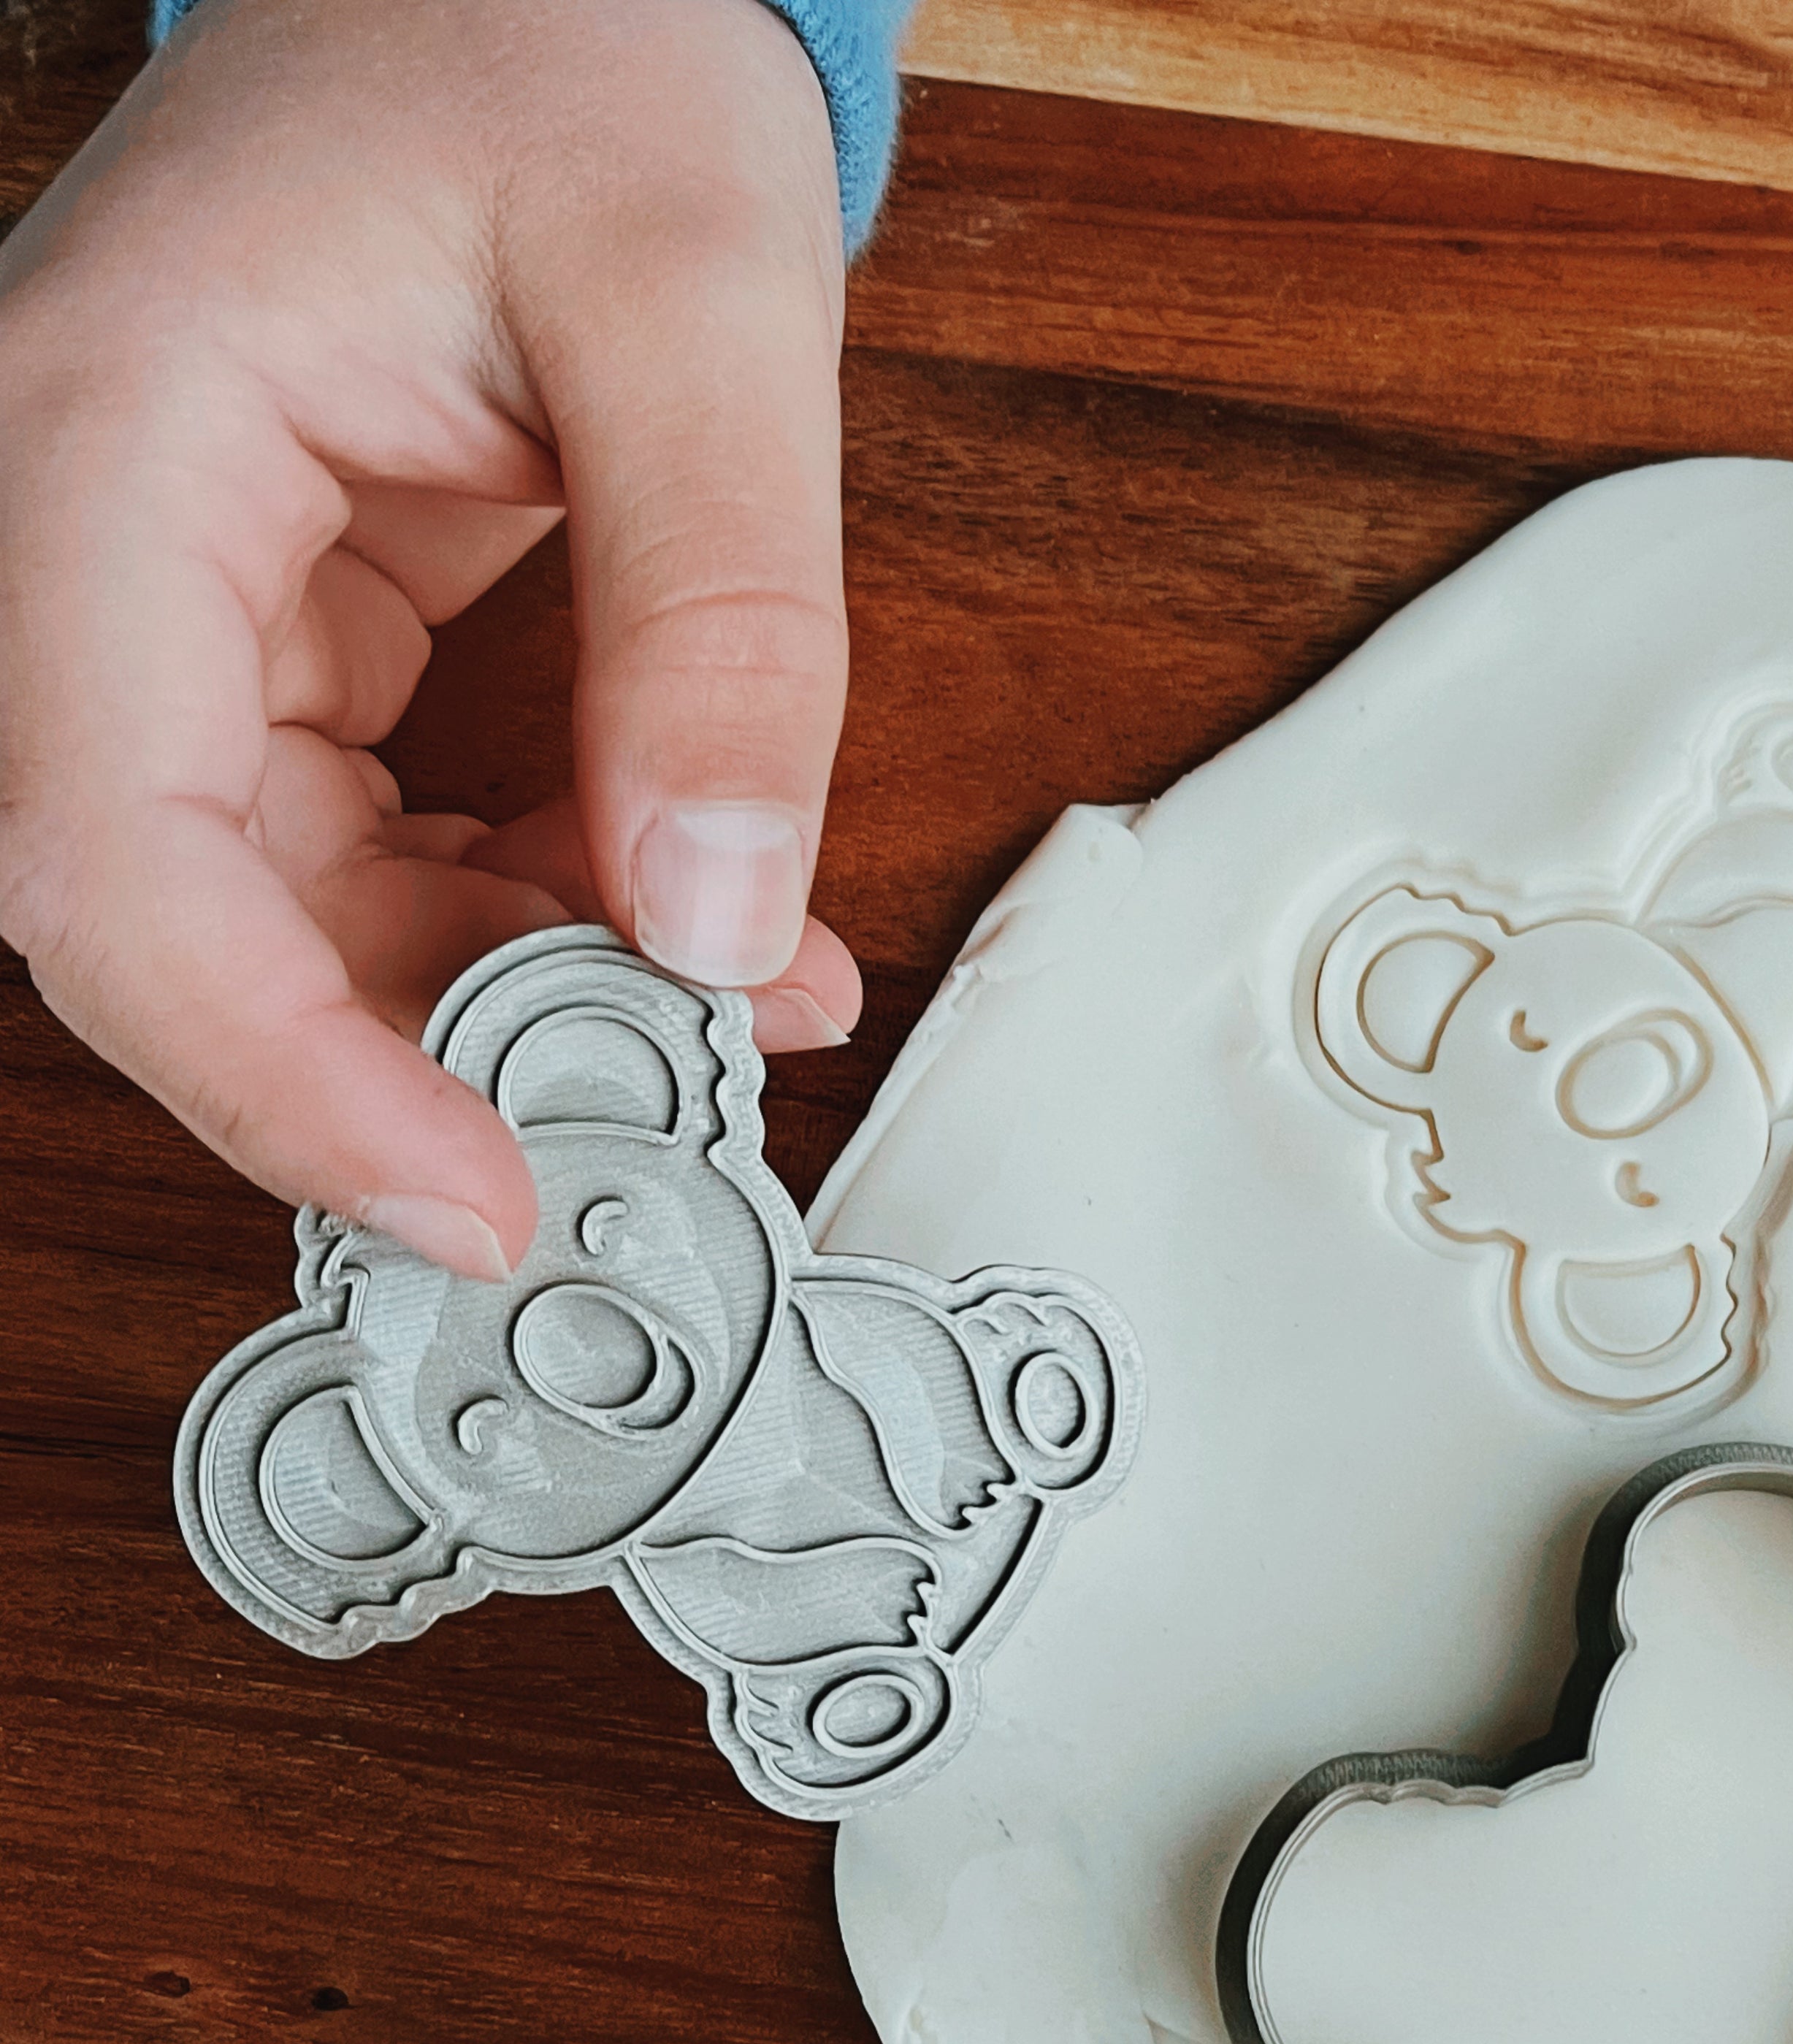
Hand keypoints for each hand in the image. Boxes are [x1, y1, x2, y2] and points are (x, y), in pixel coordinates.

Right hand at [0, 0, 860, 1277]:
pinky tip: (692, 926)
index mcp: (103, 444)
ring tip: (717, 1017)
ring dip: (497, 1000)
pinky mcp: (281, 643)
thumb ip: (718, 614)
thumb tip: (720, 918)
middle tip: (622, 1154)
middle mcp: (91, 545)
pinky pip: (370, 844)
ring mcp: (175, 603)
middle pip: (176, 919)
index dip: (281, 1071)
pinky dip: (528, 916)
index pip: (110, 858)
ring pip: (283, 909)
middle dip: (400, 1066)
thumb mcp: (698, 303)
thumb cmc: (570, 43)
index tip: (472, 1198)